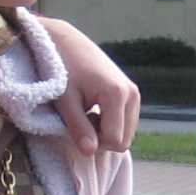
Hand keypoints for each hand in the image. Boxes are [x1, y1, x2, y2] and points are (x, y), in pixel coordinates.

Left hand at [41, 18, 141, 154]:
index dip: (94, 143)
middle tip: (81, 121)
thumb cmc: (61, 69)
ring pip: (126, 133)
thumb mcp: (65, 101)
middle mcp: (132, 94)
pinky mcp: (131, 92)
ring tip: (86, 114)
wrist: (67, 42)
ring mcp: (134, 93)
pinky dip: (110, 123)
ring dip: (105, 131)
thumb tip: (90, 152)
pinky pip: (125, 122)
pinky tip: (94, 110)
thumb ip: (78, 127)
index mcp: (117, 95)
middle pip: (124, 141)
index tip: (77, 128)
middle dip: (102, 139)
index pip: (114, 140)